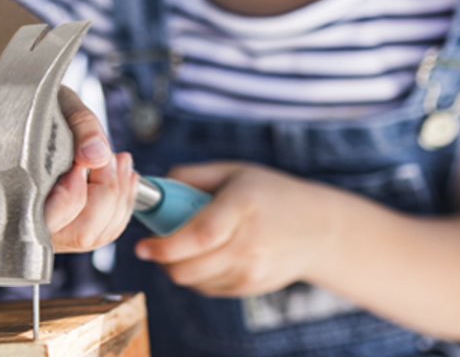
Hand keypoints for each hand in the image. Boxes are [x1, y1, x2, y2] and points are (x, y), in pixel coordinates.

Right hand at [42, 86, 138, 253]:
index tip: (81, 163)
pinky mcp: (74, 227)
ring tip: (120, 163)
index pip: (50, 218)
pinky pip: (105, 231)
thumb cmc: (39, 109)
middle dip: (107, 193)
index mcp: (17, 194)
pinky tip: (124, 177)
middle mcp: (34, 222)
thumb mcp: (59, 103)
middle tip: (109, 158)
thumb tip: (97, 155)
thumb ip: (79, 126)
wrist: (30, 112)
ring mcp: (55, 230)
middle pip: (82, 233)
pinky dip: (122, 205)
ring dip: (119, 198)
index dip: (72, 195)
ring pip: (98, 235)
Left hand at [133, 162, 338, 296]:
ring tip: (185, 244)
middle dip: (162, 259)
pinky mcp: (250, 288)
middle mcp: (250, 243)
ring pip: (193, 280)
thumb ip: (191, 176)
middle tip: (155, 243)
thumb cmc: (269, 194)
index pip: (200, 235)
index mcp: (244, 206)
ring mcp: (252, 271)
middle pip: (189, 267)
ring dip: (177, 265)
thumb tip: (153, 186)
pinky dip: (196, 273)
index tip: (142, 245)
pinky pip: (206, 287)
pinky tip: (208, 254)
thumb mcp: (234, 172)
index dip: (166, 245)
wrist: (317, 230)